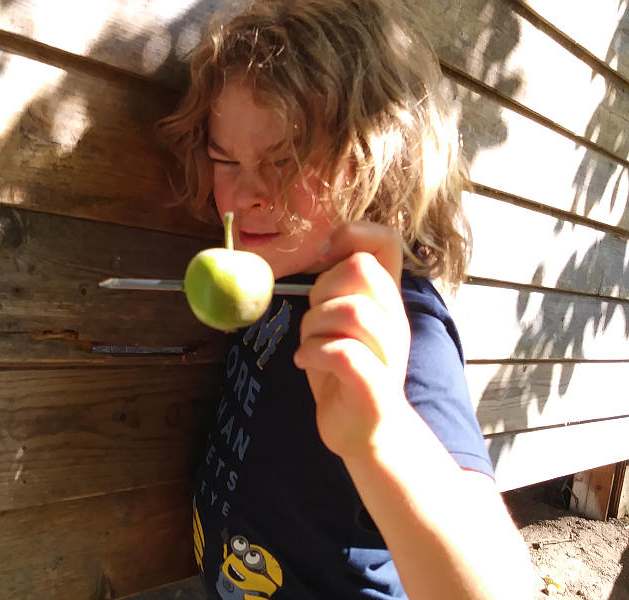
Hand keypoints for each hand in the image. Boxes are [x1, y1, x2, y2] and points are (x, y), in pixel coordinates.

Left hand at [293, 222, 411, 459]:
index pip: (387, 241)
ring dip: (314, 325)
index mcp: (385, 300)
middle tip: (314, 320)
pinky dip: (313, 353)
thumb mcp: (341, 323)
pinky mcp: (374, 385)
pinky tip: (305, 363)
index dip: (352, 235)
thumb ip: (337, 290)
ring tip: (308, 346)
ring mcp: (389, 353)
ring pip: (350, 310)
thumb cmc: (346, 374)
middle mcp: (393, 319)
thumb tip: (320, 252)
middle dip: (322, 289)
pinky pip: (342, 351)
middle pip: (361, 268)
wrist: (367, 434)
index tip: (324, 258)